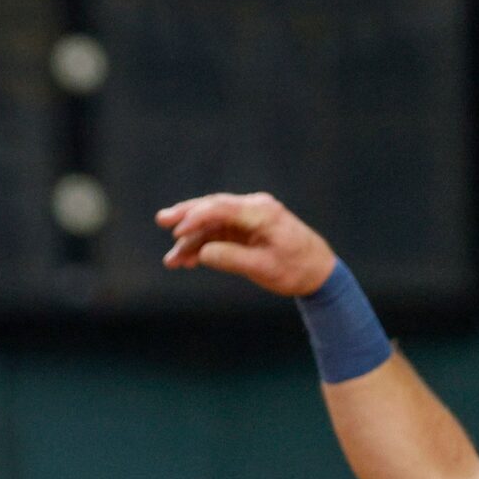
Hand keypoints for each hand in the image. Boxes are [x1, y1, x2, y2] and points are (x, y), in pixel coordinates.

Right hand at [156, 192, 338, 296]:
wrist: (318, 272)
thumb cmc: (296, 268)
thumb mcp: (264, 268)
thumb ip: (232, 258)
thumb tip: (203, 253)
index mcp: (261, 212)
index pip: (222, 208)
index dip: (197, 217)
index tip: (177, 231)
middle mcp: (254, 209)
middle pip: (213, 207)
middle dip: (186, 215)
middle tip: (161, 220)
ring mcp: (248, 219)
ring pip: (212, 224)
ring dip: (191, 241)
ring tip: (172, 261)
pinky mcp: (245, 230)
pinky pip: (218, 234)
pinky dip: (203, 246)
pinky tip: (187, 261)